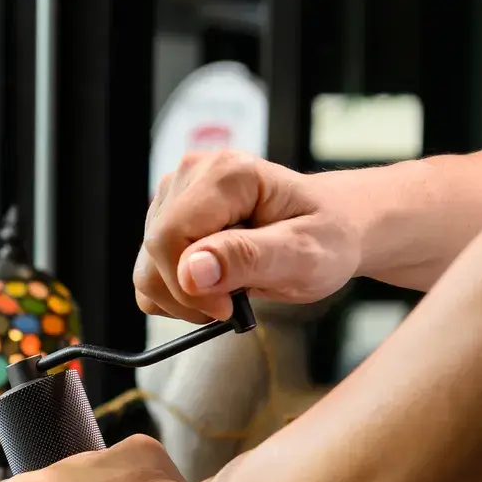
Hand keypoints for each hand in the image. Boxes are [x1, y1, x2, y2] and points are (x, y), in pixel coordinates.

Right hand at [136, 150, 361, 322]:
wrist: (336, 228)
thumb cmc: (328, 237)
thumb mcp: (303, 254)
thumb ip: (247, 259)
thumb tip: (191, 271)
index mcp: (226, 174)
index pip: (169, 237)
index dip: (190, 285)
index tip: (227, 307)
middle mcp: (192, 176)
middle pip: (153, 254)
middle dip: (189, 295)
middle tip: (234, 302)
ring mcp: (176, 197)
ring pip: (146, 268)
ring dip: (182, 298)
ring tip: (228, 292)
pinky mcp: (168, 219)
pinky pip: (148, 272)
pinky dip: (176, 294)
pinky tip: (213, 286)